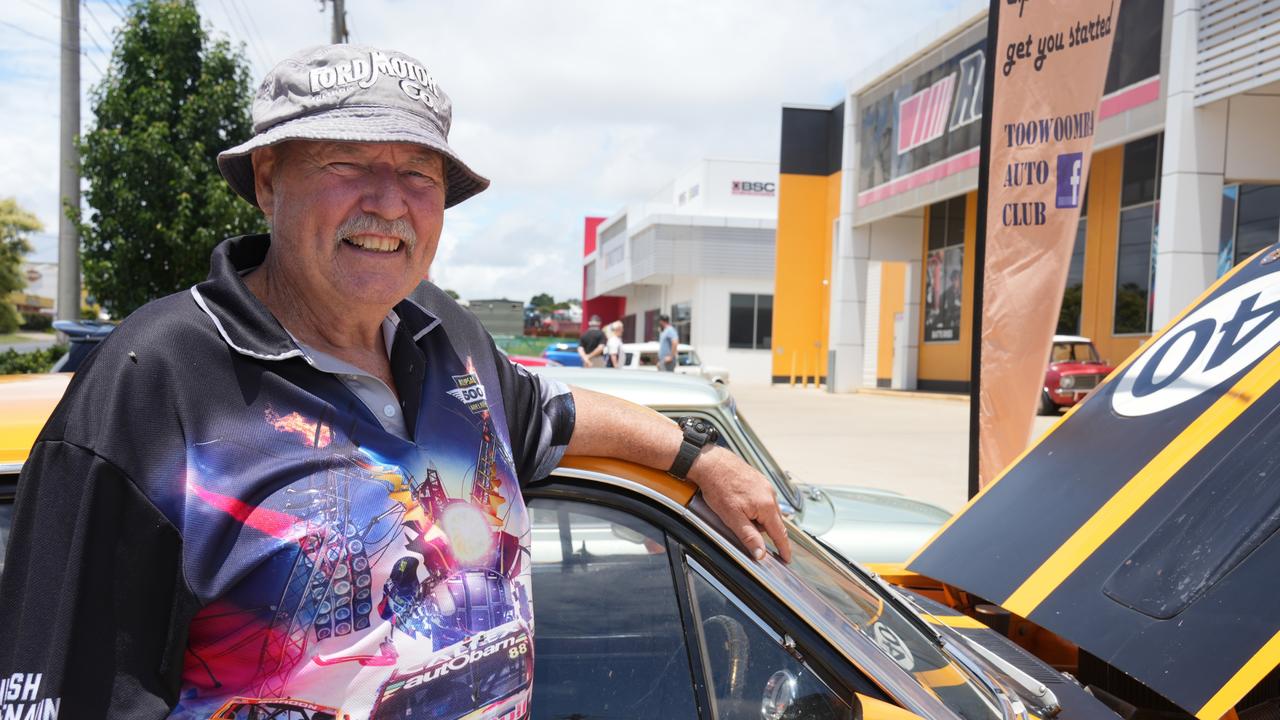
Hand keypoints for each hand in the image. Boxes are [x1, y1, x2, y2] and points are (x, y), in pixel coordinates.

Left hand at [688, 447, 791, 562]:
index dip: (784, 548)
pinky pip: (761, 499)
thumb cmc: (719, 487)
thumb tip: (760, 553)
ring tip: (736, 512)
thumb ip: (748, 536)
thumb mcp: (732, 518)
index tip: (787, 558)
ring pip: (766, 510)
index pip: (780, 533)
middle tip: (745, 530)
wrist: (711, 463)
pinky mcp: (758, 480)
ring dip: (756, 517)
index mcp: (767, 506)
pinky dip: (754, 506)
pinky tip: (738, 503)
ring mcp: (764, 485)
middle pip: (774, 522)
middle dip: (763, 530)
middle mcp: (769, 494)